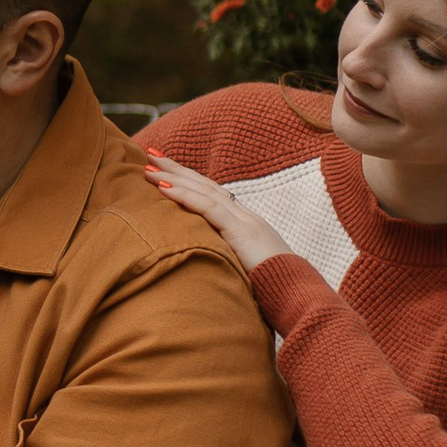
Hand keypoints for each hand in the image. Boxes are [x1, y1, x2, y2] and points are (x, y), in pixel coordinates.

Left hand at [143, 154, 292, 274]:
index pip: (212, 194)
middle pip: (205, 184)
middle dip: (177, 168)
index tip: (166, 169)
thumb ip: (228, 258)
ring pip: (204, 190)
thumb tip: (206, 263)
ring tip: (149, 166)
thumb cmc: (272, 287)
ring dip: (174, 176)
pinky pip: (208, 208)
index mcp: (245, 223)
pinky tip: (164, 187)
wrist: (297, 293)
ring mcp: (243, 221)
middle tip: (150, 153)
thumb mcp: (245, 267)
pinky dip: (184, 195)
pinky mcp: (241, 231)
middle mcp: (243, 215)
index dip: (189, 180)